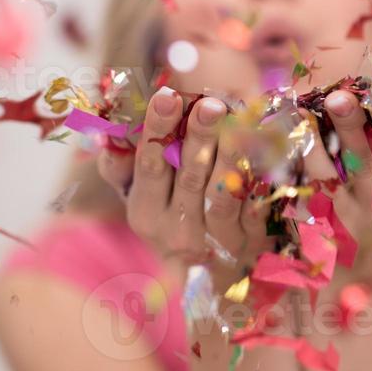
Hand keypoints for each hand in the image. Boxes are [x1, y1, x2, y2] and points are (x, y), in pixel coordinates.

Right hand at [97, 90, 271, 280]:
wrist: (204, 274)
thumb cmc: (167, 217)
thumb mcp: (136, 196)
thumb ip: (119, 167)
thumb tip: (108, 135)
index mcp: (145, 211)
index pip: (150, 166)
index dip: (158, 130)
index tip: (168, 96)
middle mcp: (176, 229)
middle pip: (189, 177)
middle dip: (199, 137)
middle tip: (210, 104)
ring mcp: (214, 239)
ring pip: (222, 195)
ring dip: (230, 156)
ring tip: (238, 123)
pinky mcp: (248, 242)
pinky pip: (254, 209)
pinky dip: (258, 181)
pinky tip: (263, 152)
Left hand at [301, 80, 371, 255]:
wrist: (371, 263)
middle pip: (365, 161)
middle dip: (352, 125)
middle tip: (339, 96)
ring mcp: (346, 211)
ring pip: (329, 174)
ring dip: (316, 140)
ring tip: (305, 109)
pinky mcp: (318, 217)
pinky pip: (303, 185)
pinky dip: (296, 155)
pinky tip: (288, 128)